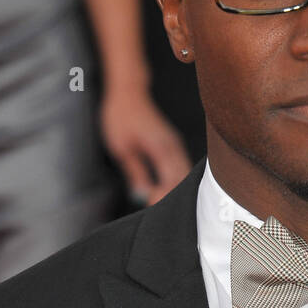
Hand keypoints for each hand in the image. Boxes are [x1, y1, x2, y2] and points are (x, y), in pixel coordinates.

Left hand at [98, 84, 191, 204]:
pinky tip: (167, 192)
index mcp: (161, 148)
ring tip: (162, 204)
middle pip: (182, 181)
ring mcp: (176, 146)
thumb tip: (143, 194)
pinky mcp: (173, 146)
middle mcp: (173, 147)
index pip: (171, 180)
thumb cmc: (122, 117)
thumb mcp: (122, 147)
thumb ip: (136, 172)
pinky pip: (181, 168)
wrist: (128, 93)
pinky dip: (176, 182)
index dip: (165, 197)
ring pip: (185, 176)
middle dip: (173, 199)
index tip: (153, 207)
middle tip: (160, 215)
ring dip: (176, 191)